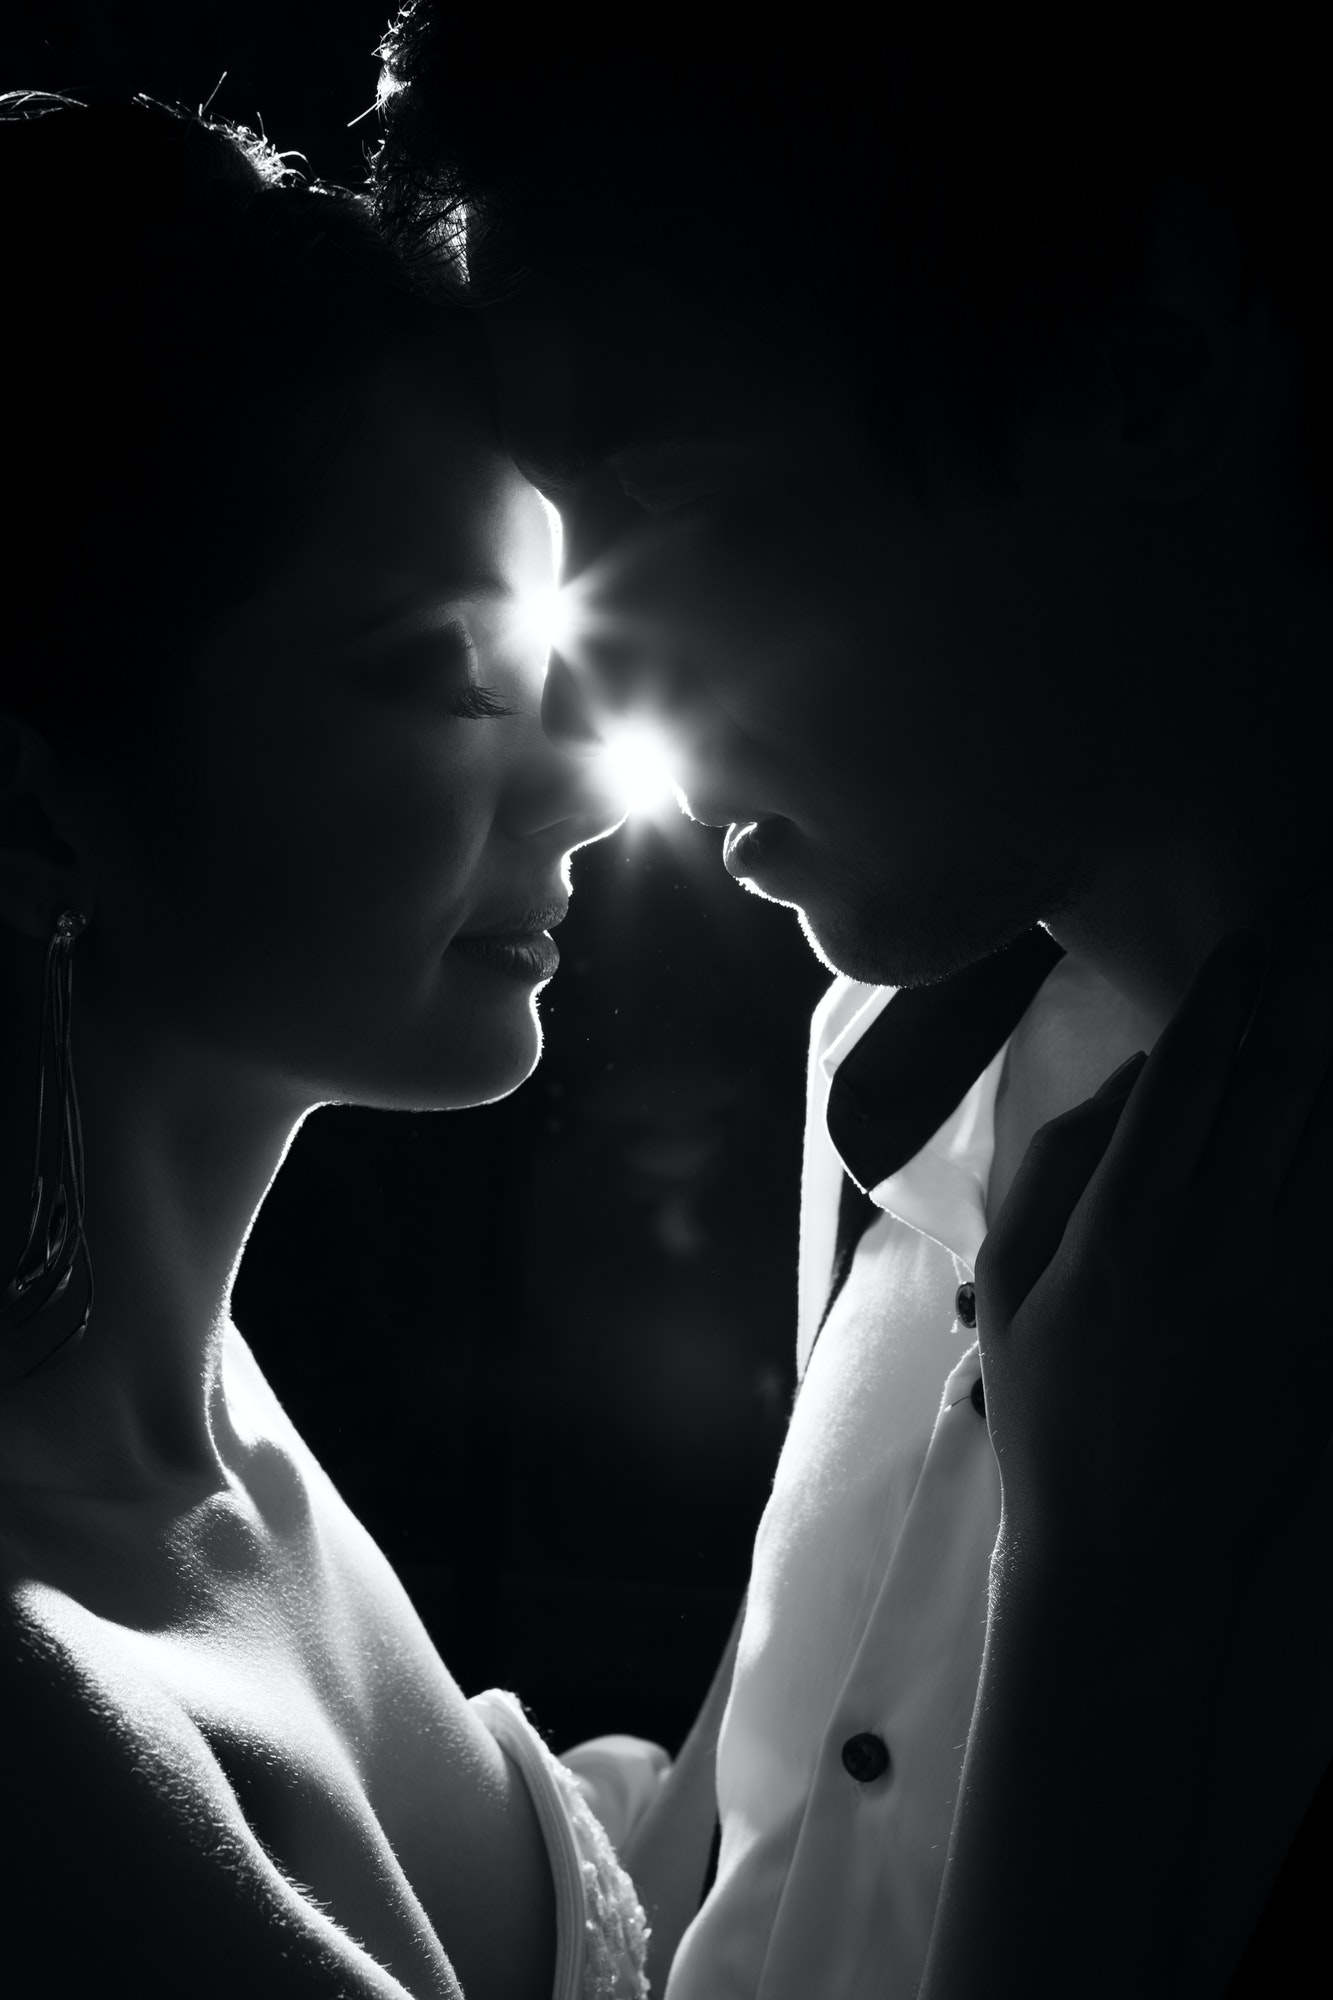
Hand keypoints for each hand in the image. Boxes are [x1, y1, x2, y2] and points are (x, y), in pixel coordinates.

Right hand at [975, 919, 1332, 1602]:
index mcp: (1126, 1223)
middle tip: (1319, 935)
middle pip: (1285, 1086)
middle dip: (1307, 997)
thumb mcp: (1006, 1286)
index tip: (1248, 947)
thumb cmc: (1049, 1412)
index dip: (1226, 998)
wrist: (1134, 1552)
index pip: (1191, 1076)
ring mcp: (1290, 1286)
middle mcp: (1220, 1240)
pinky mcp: (1329, 1328)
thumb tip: (1129, 1082)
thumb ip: (1054, 1169)